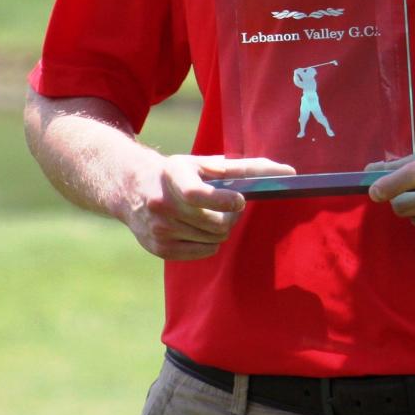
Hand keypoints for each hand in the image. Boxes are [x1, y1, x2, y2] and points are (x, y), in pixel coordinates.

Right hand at [120, 154, 294, 260]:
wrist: (130, 188)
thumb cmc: (176, 172)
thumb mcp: (198, 162)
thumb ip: (238, 168)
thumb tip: (284, 172)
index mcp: (173, 175)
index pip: (198, 194)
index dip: (223, 200)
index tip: (241, 201)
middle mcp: (162, 203)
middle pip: (214, 222)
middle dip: (231, 215)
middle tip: (234, 205)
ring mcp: (159, 229)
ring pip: (212, 239)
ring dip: (221, 229)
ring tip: (214, 215)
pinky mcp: (158, 248)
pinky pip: (201, 252)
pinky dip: (210, 243)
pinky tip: (202, 228)